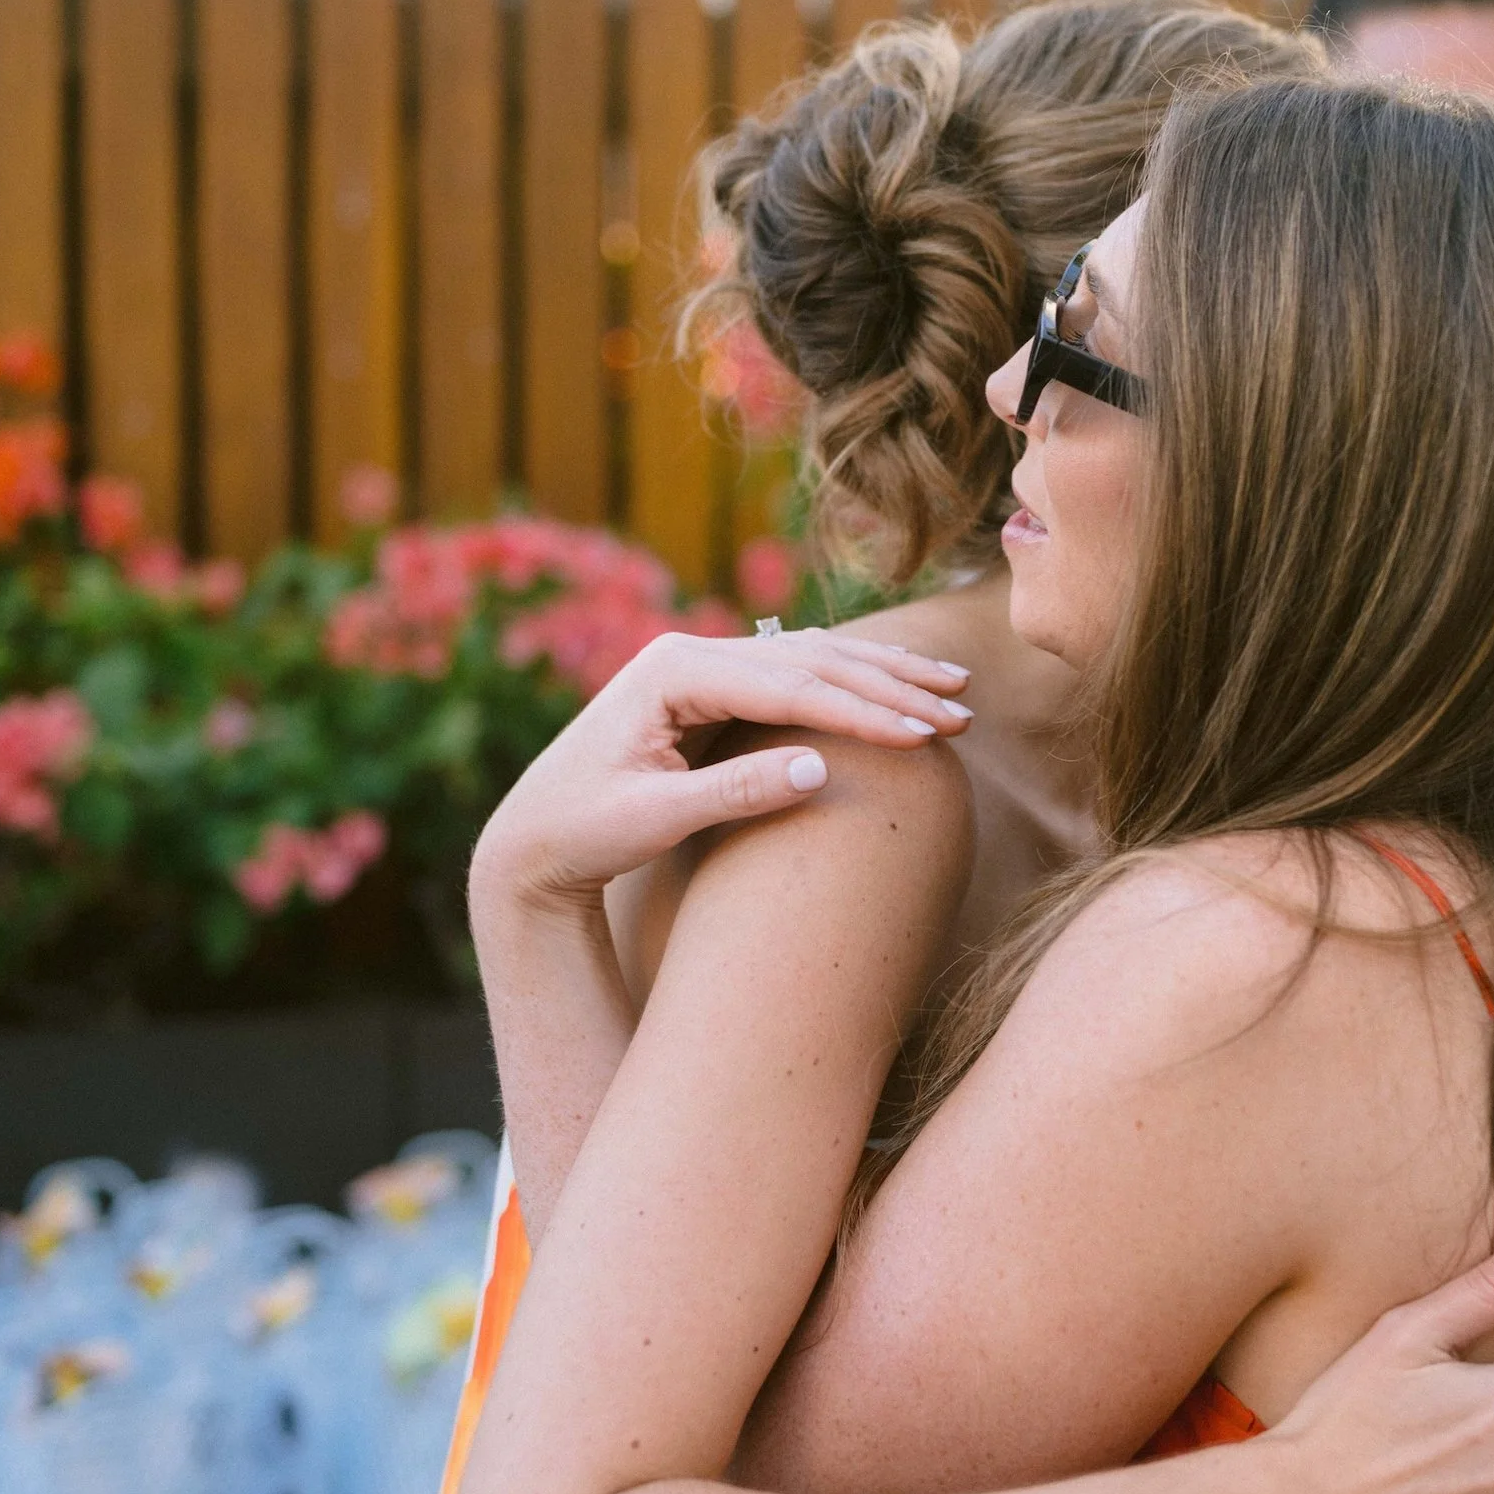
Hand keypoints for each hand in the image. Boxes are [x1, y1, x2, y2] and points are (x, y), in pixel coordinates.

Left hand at [470, 625, 972, 910]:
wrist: (532, 841)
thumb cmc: (583, 833)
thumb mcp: (653, 821)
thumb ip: (733, 793)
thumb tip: (818, 769)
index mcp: (672, 670)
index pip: (789, 684)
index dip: (861, 711)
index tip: (922, 737)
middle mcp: (688, 652)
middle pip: (810, 660)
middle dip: (890, 686)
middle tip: (961, 713)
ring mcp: (700, 664)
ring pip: (810, 659)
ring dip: (882, 677)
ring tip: (951, 691)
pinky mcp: (710, 688)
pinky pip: (795, 674)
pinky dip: (851, 682)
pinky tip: (897, 688)